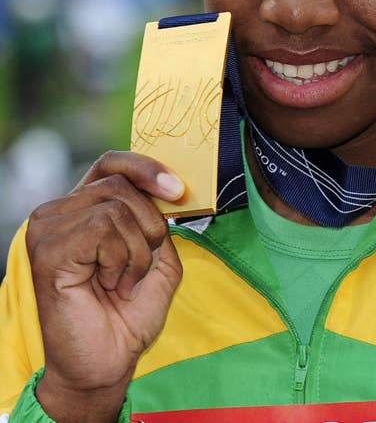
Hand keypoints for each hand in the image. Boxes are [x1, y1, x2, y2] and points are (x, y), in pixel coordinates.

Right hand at [26, 151, 185, 422]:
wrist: (106, 363)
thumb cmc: (127, 313)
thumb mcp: (159, 257)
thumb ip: (161, 220)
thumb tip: (172, 187)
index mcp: (84, 208)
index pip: (112, 163)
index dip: (146, 167)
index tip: (177, 189)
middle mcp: (60, 212)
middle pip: (121, 184)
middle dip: (149, 226)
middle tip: (141, 267)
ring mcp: (49, 227)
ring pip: (116, 206)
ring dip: (136, 250)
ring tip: (122, 281)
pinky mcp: (48, 248)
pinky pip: (103, 228)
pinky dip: (120, 258)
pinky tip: (108, 284)